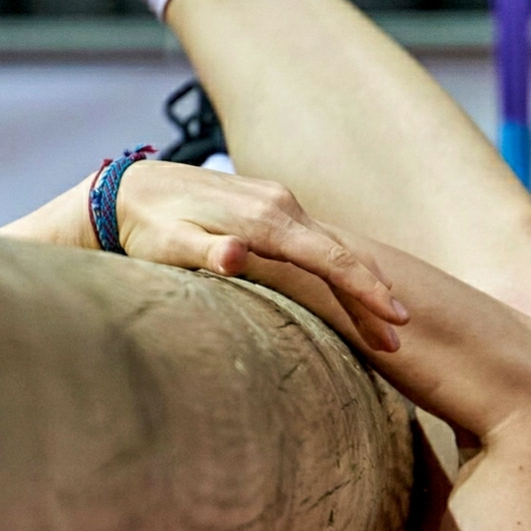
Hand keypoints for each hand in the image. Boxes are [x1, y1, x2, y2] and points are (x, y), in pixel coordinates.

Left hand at [110, 160, 407, 355]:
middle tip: (398, 340)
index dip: (364, 290)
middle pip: (342, 254)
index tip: (395, 318)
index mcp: (265, 220)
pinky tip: (350, 290)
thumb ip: (205, 254)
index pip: (329, 259)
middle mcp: (281, 204)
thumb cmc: (147, 228)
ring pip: (333, 247)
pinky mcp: (272, 206)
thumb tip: (234, 256)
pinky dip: (339, 268)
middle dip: (374, 296)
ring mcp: (279, 201)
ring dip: (360, 285)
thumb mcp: (170, 247)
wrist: (131, 190)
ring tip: (384, 324)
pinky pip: (317, 241)